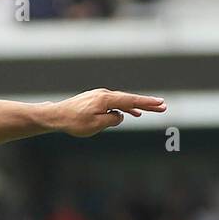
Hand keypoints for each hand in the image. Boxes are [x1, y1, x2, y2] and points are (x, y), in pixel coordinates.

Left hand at [50, 89, 164, 136]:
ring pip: (121, 102)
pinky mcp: (94, 100)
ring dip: (135, 106)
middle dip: (146, 104)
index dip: (147, 103)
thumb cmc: (73, 122)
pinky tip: (129, 113)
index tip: (161, 104)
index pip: (131, 101)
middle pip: (129, 99)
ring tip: (149, 111)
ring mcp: (99, 96)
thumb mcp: (95, 125)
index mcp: (106, 99)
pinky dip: (122, 108)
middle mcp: (104, 94)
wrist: (55, 116)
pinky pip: (113, 104)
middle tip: (163, 107)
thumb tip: (121, 116)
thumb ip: (112, 120)